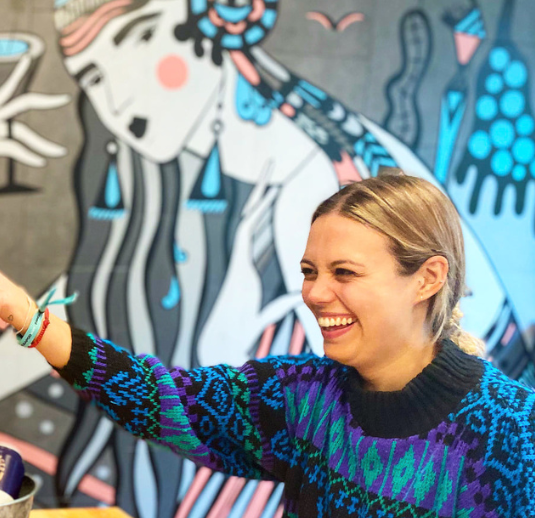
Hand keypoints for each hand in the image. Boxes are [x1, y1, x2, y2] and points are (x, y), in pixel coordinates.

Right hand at [0, 55, 69, 181]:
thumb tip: (0, 129)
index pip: (6, 87)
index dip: (19, 72)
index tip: (28, 57)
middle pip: (24, 103)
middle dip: (47, 100)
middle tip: (65, 98)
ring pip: (24, 133)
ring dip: (44, 145)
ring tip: (60, 152)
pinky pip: (15, 150)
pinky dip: (29, 157)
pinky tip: (41, 162)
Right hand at [198, 162, 301, 365]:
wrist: (233, 329)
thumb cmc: (249, 322)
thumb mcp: (273, 307)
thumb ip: (284, 300)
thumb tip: (301, 300)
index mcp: (254, 262)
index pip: (264, 231)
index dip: (270, 211)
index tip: (276, 193)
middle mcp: (247, 253)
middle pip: (258, 217)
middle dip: (264, 195)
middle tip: (271, 172)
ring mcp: (243, 253)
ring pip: (253, 216)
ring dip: (261, 194)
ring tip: (269, 172)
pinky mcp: (242, 255)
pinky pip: (251, 226)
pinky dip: (258, 210)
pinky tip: (267, 194)